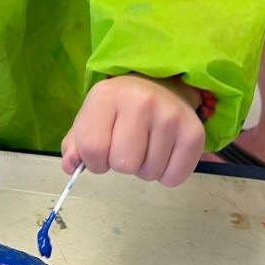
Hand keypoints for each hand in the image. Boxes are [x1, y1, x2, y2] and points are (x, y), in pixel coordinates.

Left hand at [61, 74, 205, 186]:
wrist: (159, 86)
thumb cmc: (118, 108)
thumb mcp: (91, 117)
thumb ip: (76, 144)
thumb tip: (70, 166)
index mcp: (106, 95)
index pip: (92, 148)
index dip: (94, 161)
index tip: (100, 154)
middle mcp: (140, 101)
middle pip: (122, 164)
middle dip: (120, 164)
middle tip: (126, 147)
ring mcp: (170, 116)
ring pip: (148, 173)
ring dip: (143, 169)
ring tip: (145, 145)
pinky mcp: (194, 133)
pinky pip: (173, 178)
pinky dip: (166, 174)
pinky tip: (163, 152)